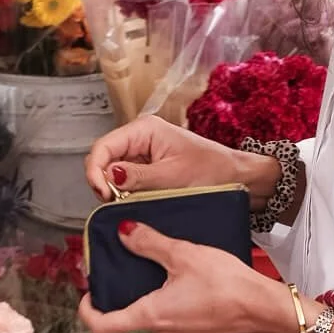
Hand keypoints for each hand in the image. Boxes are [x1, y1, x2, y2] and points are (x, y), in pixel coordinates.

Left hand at [78, 220, 300, 332]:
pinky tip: (196, 289)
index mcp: (151, 316)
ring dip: (159, 300)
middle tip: (136, 271)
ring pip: (158, 320)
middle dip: (131, 295)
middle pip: (132, 318)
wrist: (267, 311)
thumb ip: (149, 243)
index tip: (87, 296)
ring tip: (172, 274)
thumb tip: (124, 232)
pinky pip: (180, 324)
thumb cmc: (228, 285)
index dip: (87, 311)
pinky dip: (180, 308)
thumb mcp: (184, 255)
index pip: (102, 325)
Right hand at [85, 115, 279, 208]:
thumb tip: (110, 176)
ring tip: (129, 202)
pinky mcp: (148, 170)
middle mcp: (140, 138)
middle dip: (105, 182)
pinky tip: (135, 202)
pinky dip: (127, 194)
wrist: (237, 178)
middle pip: (105, 160)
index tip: (103, 193)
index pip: (103, 146)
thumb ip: (137, 178)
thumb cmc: (213, 170)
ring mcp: (143, 155)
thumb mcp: (171, 176)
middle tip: (115, 202)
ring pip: (114, 173)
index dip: (96, 171)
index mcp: (144, 129)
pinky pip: (127, 182)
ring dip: (116, 190)